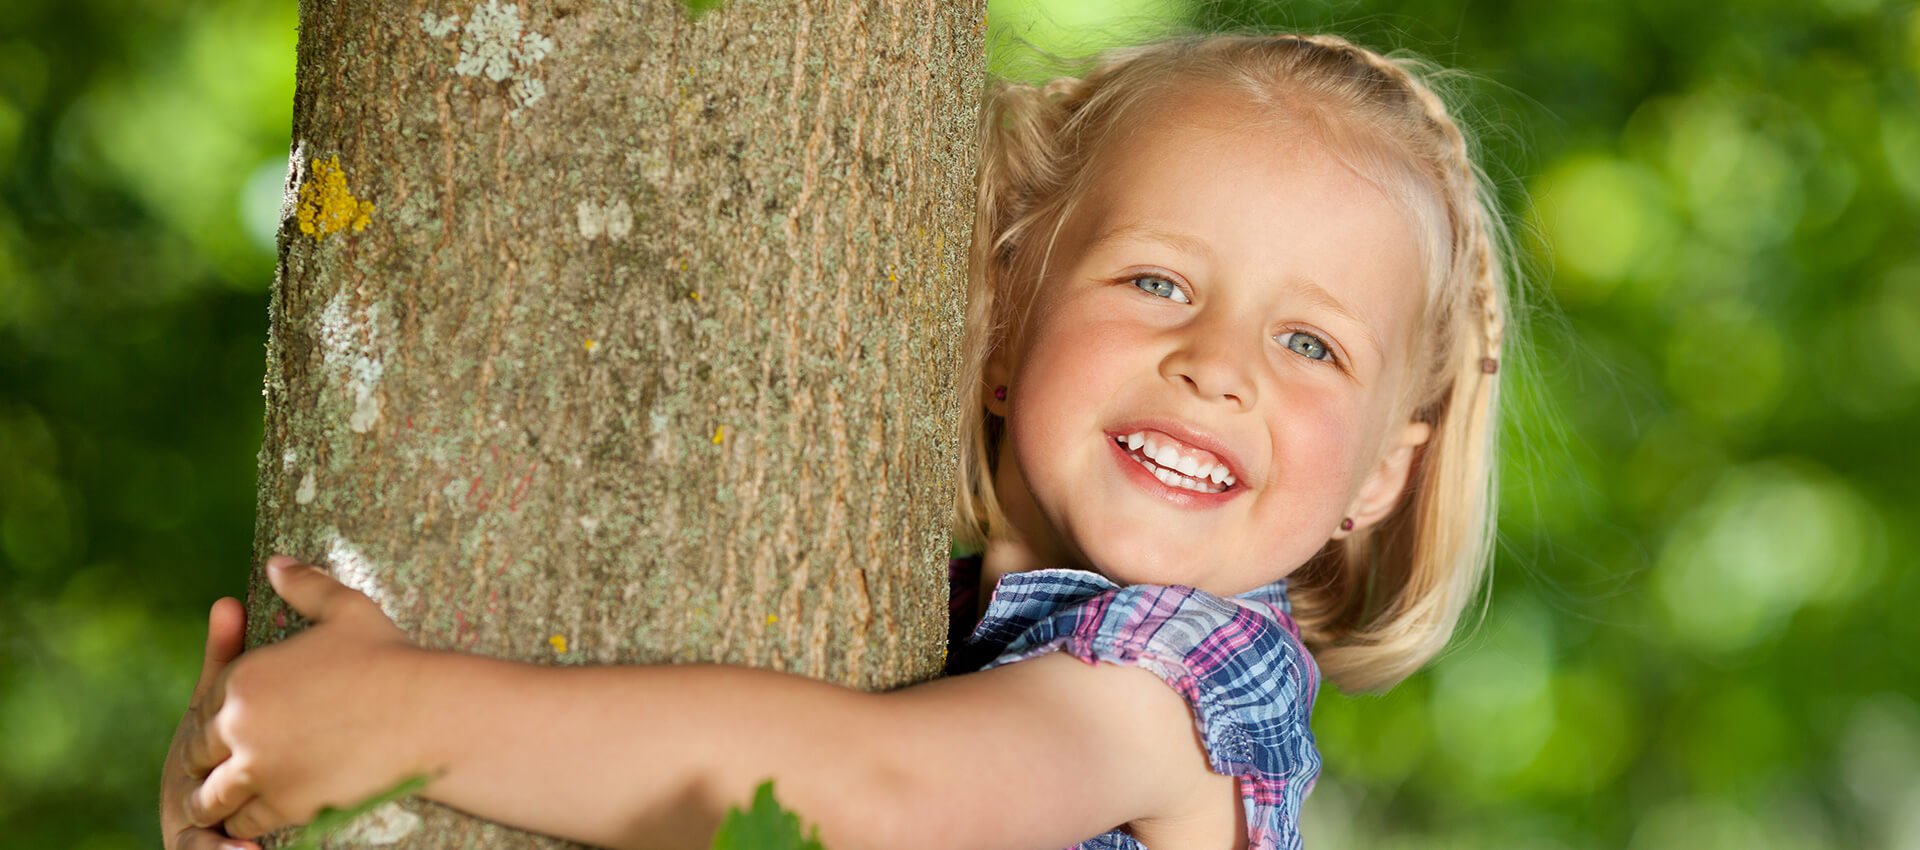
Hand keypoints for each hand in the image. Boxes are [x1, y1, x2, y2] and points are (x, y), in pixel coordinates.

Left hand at [177, 555, 429, 838]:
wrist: (424, 712)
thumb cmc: (390, 657)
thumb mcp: (346, 610)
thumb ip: (306, 586)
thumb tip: (277, 562)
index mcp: (245, 677)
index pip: (205, 706)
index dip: (212, 721)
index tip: (218, 732)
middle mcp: (240, 724)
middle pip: (199, 752)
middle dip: (203, 763)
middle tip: (206, 773)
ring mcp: (259, 768)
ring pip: (214, 794)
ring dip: (214, 801)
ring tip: (218, 808)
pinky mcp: (283, 804)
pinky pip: (247, 821)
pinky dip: (245, 825)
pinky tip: (252, 825)